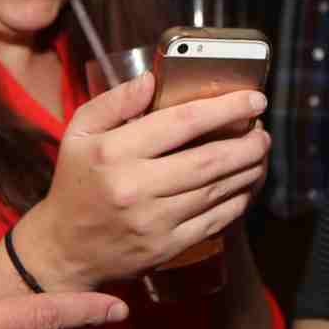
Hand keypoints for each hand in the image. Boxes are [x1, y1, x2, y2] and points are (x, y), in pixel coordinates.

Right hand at [15, 71, 269, 287]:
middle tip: (263, 130)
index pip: (182, 122)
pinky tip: (246, 184)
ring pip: (217, 190)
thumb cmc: (77, 182)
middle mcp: (135, 187)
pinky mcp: (167, 247)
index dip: (225, 108)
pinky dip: (238, 199)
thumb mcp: (79, 133)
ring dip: (248, 169)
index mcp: (114, 152)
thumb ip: (113, 102)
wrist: (66, 249)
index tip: (253, 98)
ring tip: (260, 152)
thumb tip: (152, 80)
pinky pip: (215, 220)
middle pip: (208, 160)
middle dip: (247, 142)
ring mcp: (153, 221)